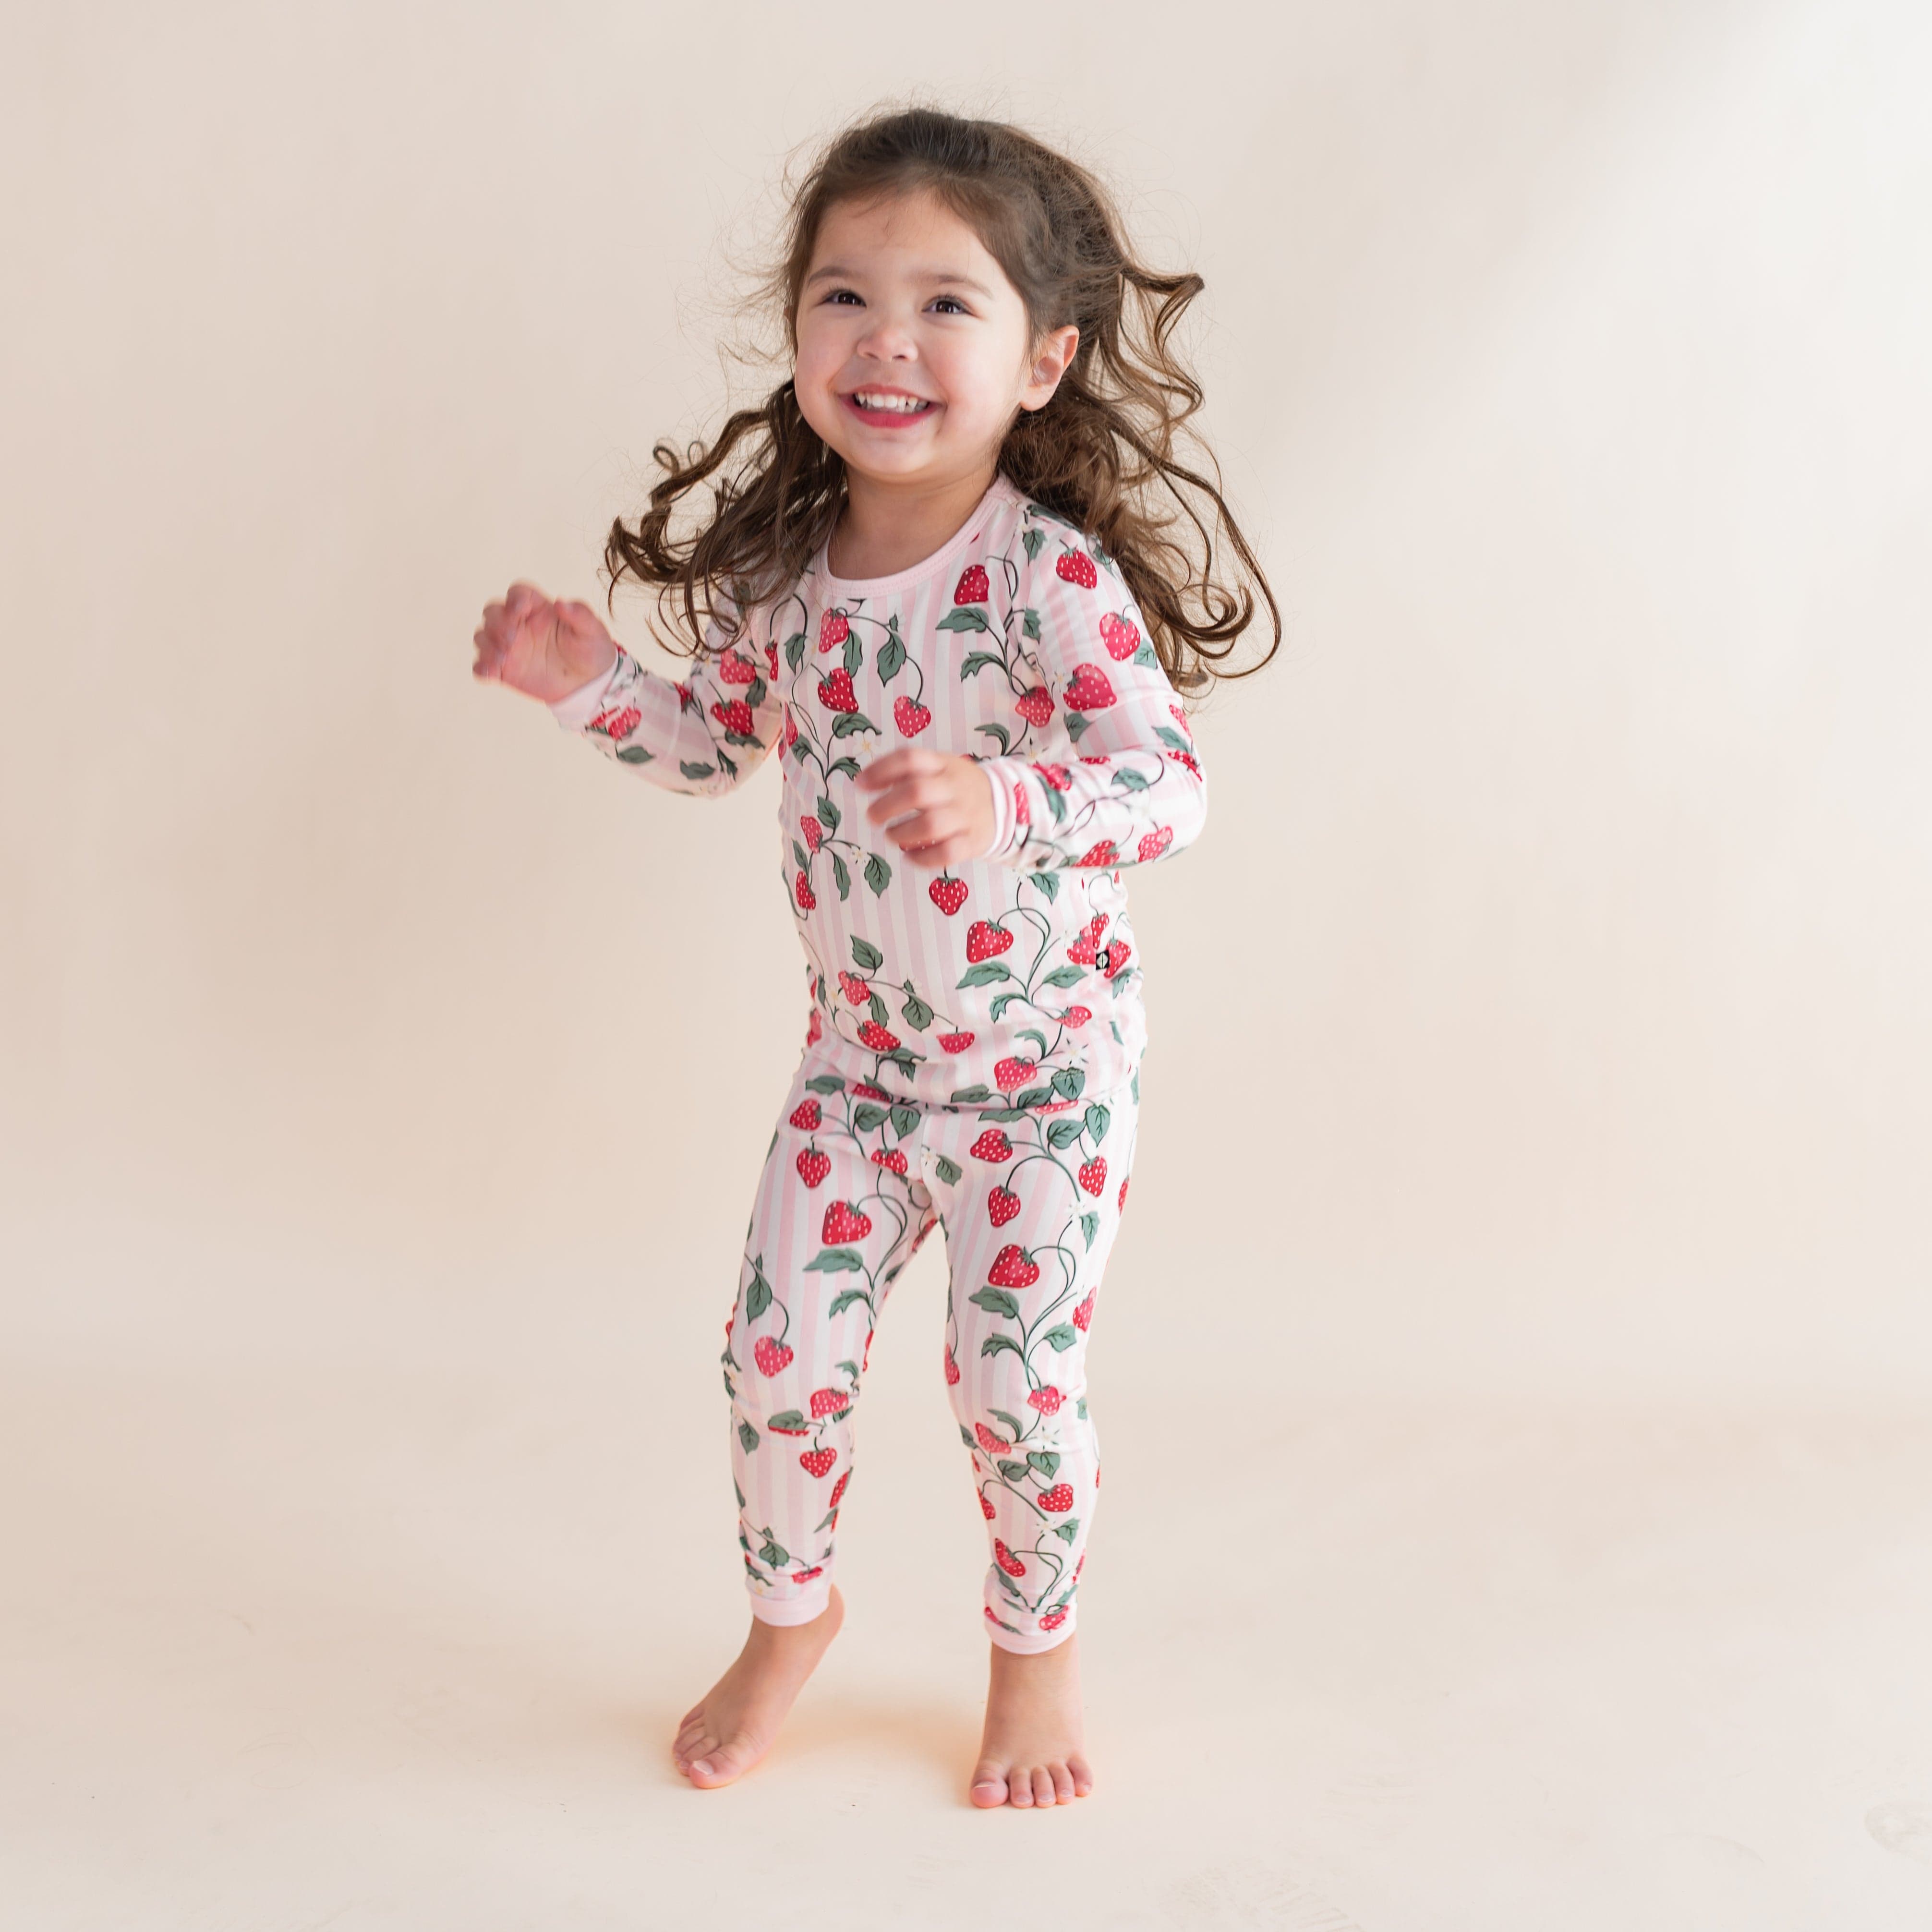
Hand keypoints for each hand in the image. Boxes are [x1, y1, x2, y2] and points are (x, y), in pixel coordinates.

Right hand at [472, 581, 618, 702]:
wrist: (590, 684)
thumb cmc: (590, 650)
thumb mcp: (592, 630)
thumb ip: (580, 614)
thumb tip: (561, 602)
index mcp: (538, 609)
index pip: (517, 593)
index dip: (514, 598)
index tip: (521, 610)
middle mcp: (519, 625)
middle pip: (492, 612)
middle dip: (497, 622)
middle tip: (513, 638)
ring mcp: (509, 647)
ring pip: (482, 636)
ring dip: (487, 644)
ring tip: (504, 657)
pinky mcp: (505, 671)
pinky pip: (482, 666)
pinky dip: (481, 668)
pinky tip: (491, 673)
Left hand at [854, 748, 995, 869]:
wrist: (1004, 804)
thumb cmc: (956, 787)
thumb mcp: (937, 768)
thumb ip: (903, 772)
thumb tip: (862, 783)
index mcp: (943, 765)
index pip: (910, 759)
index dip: (881, 770)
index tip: (860, 785)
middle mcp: (954, 788)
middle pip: (917, 792)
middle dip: (886, 806)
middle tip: (872, 817)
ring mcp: (965, 815)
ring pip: (931, 825)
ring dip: (902, 833)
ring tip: (891, 836)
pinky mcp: (973, 842)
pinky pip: (947, 853)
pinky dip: (922, 858)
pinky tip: (909, 857)